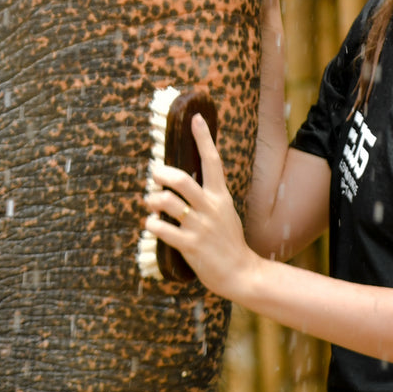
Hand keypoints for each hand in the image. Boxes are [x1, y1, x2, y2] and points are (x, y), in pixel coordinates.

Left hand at [141, 114, 259, 299]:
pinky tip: (151, 224)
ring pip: (168, 203)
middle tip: (154, 173)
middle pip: (182, 181)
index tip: (196, 118)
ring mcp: (200, 228)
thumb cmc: (228, 240)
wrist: (242, 273)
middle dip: (162, 173)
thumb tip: (182, 178)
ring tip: (150, 201)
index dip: (203, 138)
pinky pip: (163, 230)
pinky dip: (152, 224)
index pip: (213, 161)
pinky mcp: (190, 246)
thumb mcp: (224, 211)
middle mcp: (210, 208)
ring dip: (153, 199)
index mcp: (220, 197)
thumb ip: (208, 195)